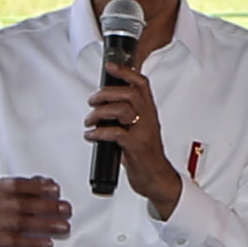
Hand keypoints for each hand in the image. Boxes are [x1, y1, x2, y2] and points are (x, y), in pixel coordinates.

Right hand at [0, 176, 75, 246]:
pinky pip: (17, 242)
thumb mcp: (16, 194)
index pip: (18, 185)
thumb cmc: (7, 209)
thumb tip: (50, 183)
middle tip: (66, 209)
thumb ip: (34, 187)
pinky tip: (48, 243)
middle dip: (47, 206)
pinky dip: (34, 243)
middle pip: (23, 204)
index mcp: (2, 188)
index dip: (37, 187)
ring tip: (64, 227)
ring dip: (45, 225)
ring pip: (21, 223)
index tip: (55, 190)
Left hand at [84, 58, 183, 212]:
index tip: (111, 67)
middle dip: (106, 93)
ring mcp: (143, 133)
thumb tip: (104, 107)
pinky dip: (98, 132)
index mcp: (149, 113)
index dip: (126, 72)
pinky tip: (91, 135)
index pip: (141, 84)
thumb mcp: (141, 130)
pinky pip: (115, 133)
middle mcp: (148, 120)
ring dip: (99, 113)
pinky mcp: (136, 147)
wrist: (158, 179)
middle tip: (92, 101)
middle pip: (129, 93)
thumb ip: (127, 118)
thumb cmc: (147, 156)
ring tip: (89, 121)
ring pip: (121, 110)